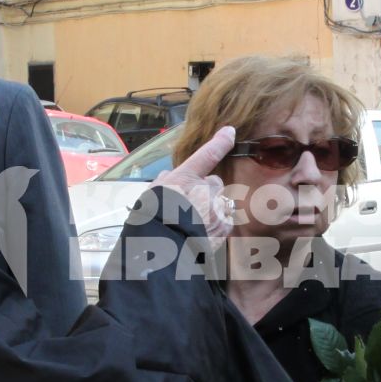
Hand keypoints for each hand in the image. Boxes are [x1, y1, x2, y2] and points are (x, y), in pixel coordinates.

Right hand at [159, 126, 236, 241]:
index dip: (220, 142)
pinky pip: (225, 220)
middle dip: (206, 190)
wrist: (162, 249)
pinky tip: (203, 233)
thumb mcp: (151, 195)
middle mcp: (204, 190)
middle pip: (214, 183)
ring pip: (220, 202)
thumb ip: (162, 182)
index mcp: (185, 178)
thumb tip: (167, 176)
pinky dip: (217, 225)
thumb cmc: (153, 220)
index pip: (207, 155)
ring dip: (211, 208)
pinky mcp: (223, 226)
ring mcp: (216, 208)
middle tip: (190, 205)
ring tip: (195, 224)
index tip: (230, 132)